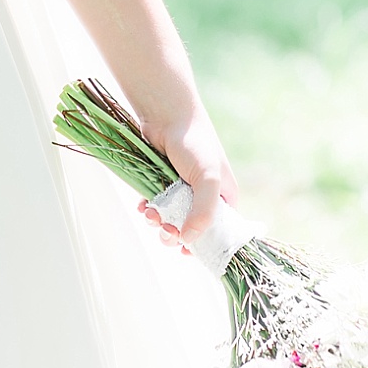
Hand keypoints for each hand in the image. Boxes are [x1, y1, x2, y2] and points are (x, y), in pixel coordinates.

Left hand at [136, 107, 238, 254]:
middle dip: (176, 234)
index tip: (188, 253)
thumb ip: (204, 212)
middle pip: (192, 229)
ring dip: (159, 222)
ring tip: (150, 214)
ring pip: (171, 218)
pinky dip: (149, 208)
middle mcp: (204, 195)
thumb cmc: (194, 142)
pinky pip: (156, 204)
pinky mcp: (162, 181)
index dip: (205, 245)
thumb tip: (190, 240)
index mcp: (224, 197)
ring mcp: (182, 189)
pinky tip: (143, 205)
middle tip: (166, 232)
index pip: (220, 232)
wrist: (166, 113)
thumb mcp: (207, 178)